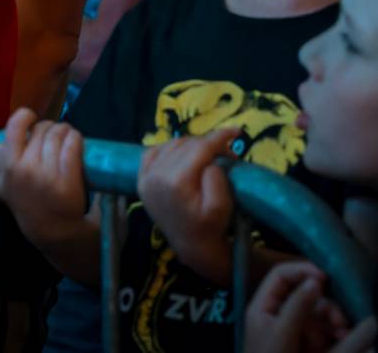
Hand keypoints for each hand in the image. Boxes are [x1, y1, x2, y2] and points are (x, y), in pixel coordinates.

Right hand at [0, 112, 90, 246]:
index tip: (32, 120)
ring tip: (67, 135)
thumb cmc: (26, 200)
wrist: (51, 229)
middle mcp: (24, 170)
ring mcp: (46, 176)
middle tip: (54, 134)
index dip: (26, 117)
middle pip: (42, 129)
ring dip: (65, 130)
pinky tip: (75, 140)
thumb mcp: (1, 183)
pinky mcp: (67, 181)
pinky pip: (72, 145)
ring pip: (58, 134)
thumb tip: (2, 138)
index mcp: (6, 167)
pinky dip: (75, 138)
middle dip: (50, 127)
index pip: (14, 127)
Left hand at [137, 127, 240, 285]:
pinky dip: (169, 149)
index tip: (236, 131)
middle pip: (186, 145)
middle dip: (208, 143)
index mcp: (176, 182)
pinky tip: (183, 155)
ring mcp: (145, 178)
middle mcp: (155, 176)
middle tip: (228, 151)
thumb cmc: (210, 228)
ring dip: (191, 145)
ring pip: (171, 146)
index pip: (199, 148)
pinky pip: (153, 153)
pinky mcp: (141, 180)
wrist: (191, 247)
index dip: (219, 137)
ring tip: (209, 154)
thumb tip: (210, 161)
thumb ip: (217, 180)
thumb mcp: (221, 207)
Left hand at [245, 260, 374, 352]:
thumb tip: (315, 280)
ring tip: (343, 332)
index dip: (302, 270)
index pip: (282, 276)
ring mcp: (299, 331)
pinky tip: (346, 338)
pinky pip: (329, 332)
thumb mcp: (282, 334)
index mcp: (265, 307)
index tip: (324, 276)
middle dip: (327, 304)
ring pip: (323, 315)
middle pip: (309, 295)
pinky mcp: (314, 347)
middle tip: (339, 321)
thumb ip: (297, 307)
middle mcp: (282, 315)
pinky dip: (340, 334)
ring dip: (336, 320)